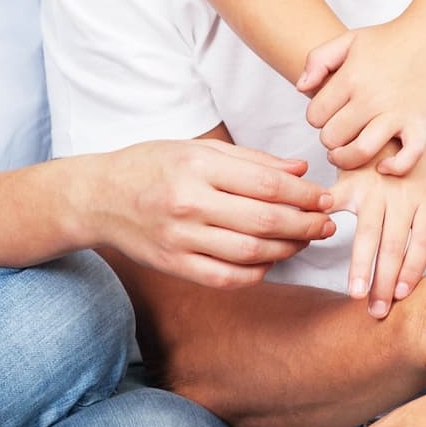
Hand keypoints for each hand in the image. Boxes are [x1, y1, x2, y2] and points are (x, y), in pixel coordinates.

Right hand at [75, 138, 335, 289]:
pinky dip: (256, 273)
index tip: (327, 198)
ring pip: (250, 253)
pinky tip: (269, 260)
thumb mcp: (197, 148)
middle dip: (305, 224)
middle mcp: (188, 203)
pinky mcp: (173, 265)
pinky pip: (226, 278)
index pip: (267, 184)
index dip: (305, 194)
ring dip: (287, 250)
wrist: (98, 197)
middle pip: (264, 221)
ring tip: (303, 240)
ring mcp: (179, 238)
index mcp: (196, 166)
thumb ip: (250, 160)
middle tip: (327, 224)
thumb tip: (300, 170)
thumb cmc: (151, 165)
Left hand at [297, 18, 425, 173]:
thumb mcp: (348, 40)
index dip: (317, 118)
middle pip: (332, 137)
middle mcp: (371, 98)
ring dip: (347, 159)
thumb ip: (317, 60)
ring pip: (360, 152)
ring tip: (345, 154)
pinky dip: (394, 167)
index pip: (315, 116)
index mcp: (351, 77)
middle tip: (338, 131)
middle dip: (330, 138)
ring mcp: (397, 113)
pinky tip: (383, 165)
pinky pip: (407, 158)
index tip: (328, 114)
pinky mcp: (421, 124)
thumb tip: (301, 89)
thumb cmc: (390, 39)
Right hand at [330, 146, 425, 317]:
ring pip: (368, 232)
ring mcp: (375, 187)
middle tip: (376, 311)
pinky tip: (319, 238)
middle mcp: (404, 196)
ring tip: (355, 293)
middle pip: (396, 244)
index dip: (413, 270)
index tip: (401, 296)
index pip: (423, 242)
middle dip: (385, 281)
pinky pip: (335, 201)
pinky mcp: (350, 178)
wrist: (388, 118)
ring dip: (361, 265)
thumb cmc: (410, 161)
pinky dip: (324, 218)